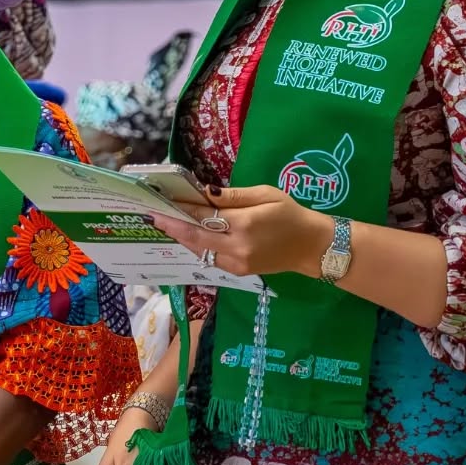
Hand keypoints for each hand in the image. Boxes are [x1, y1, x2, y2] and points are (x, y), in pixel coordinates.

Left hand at [151, 186, 332, 277]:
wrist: (311, 247)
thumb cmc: (291, 214)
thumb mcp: (266, 194)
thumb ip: (234, 196)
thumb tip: (204, 192)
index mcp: (245, 224)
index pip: (205, 215)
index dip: (182, 209)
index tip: (163, 201)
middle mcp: (237, 247)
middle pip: (195, 237)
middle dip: (173, 226)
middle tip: (154, 215)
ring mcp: (237, 263)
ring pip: (200, 250)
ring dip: (183, 237)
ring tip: (167, 223)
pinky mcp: (238, 271)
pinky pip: (211, 258)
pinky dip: (198, 246)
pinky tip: (191, 235)